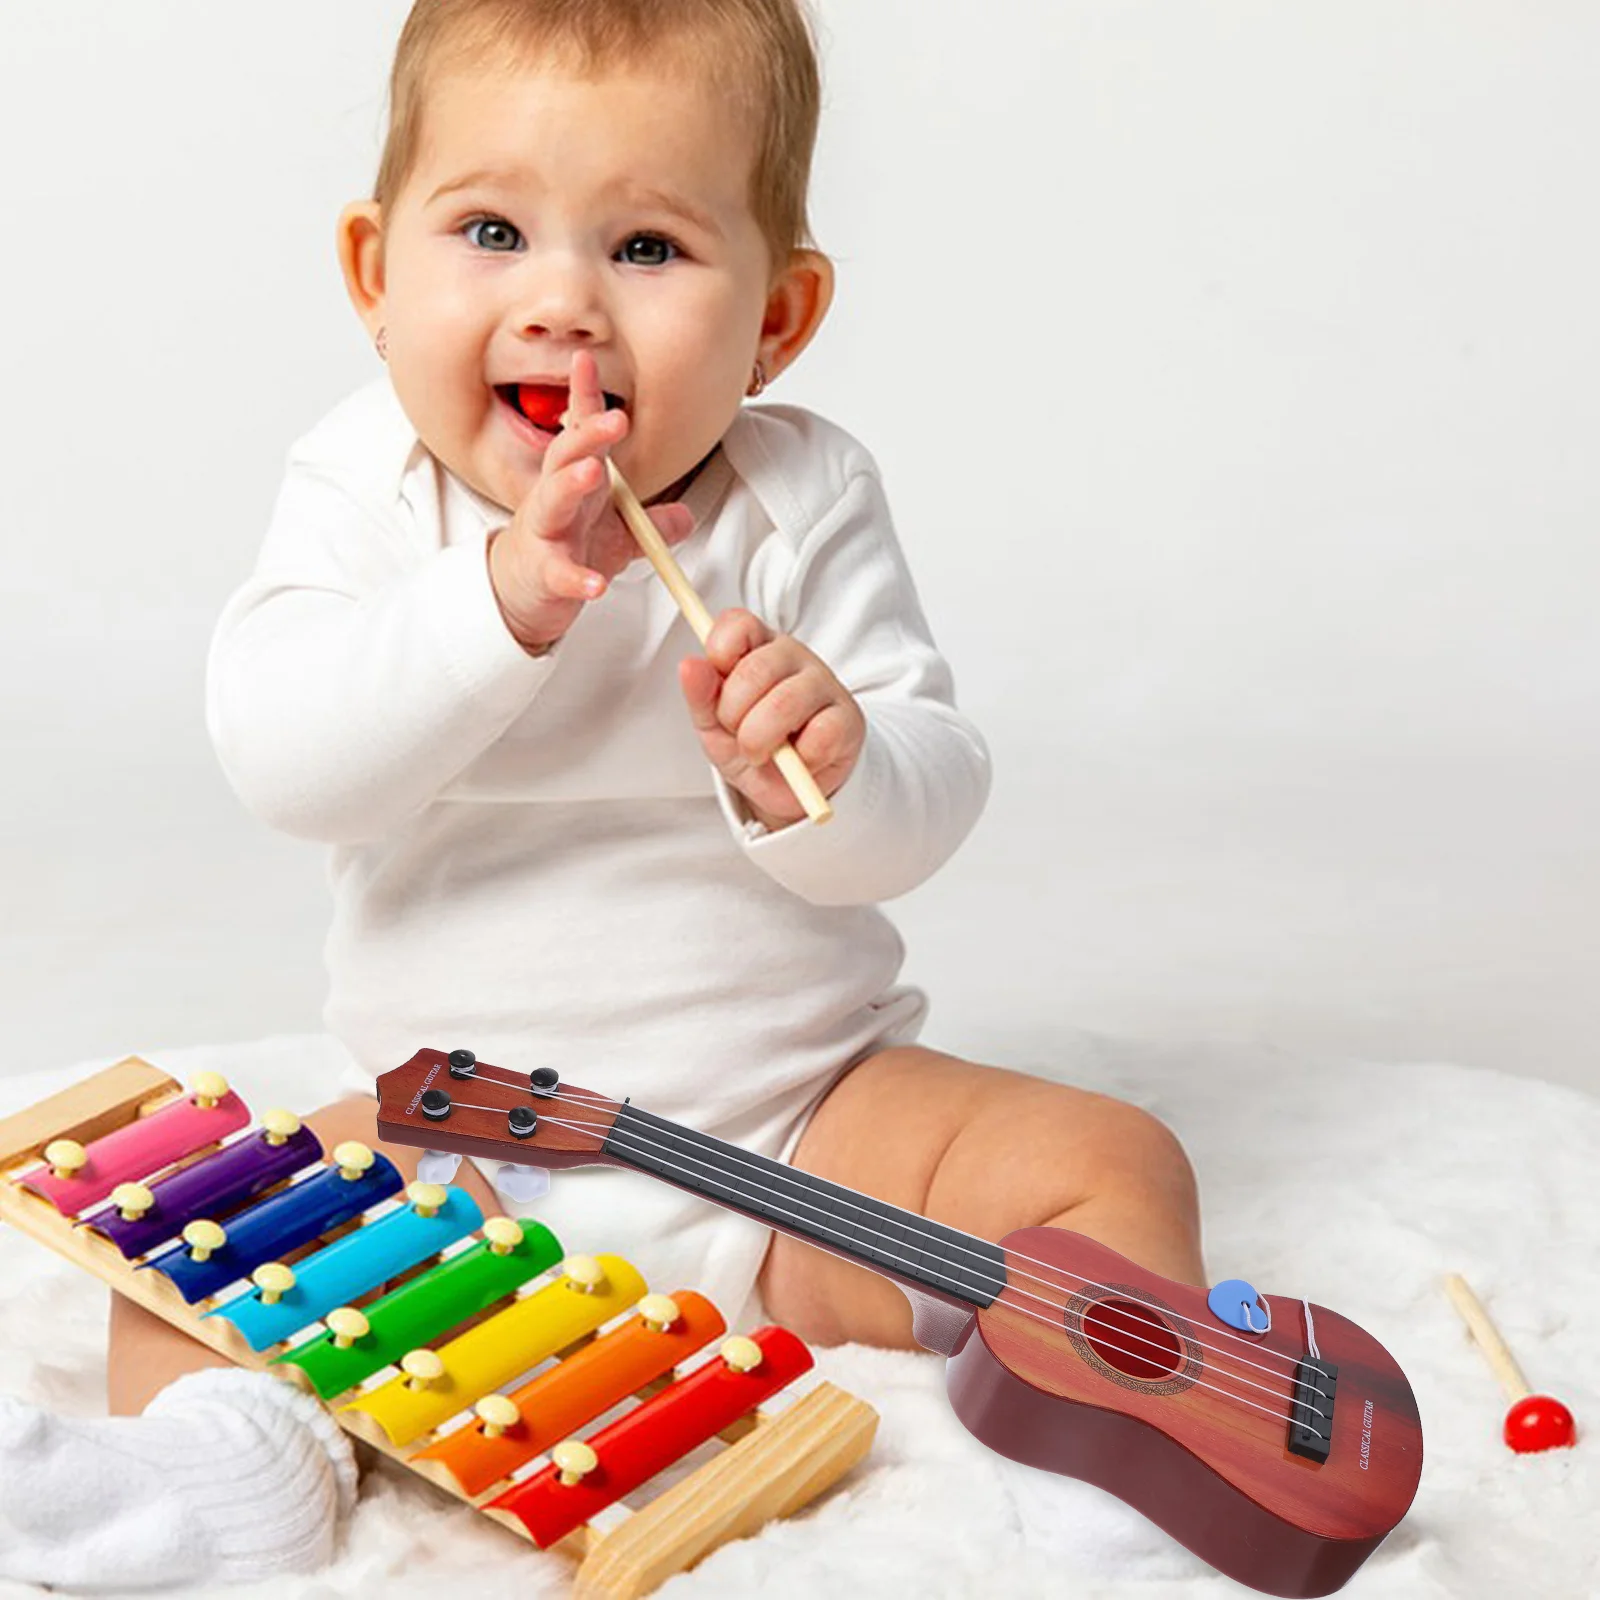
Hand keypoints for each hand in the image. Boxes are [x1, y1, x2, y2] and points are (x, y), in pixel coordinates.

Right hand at [487, 349, 694, 653]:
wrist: (522, 592)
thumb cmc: (564, 549)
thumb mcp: (615, 535)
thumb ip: (650, 524)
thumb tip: (688, 516)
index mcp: (575, 480)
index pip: (580, 432)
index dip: (584, 397)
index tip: (585, 360)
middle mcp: (555, 499)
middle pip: (566, 458)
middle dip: (588, 436)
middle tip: (616, 420)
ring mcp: (545, 534)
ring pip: (553, 502)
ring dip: (572, 485)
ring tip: (593, 473)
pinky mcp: (542, 573)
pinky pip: (559, 573)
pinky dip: (577, 578)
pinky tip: (596, 583)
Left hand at [679, 609, 865, 828]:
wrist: (787, 789)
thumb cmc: (752, 744)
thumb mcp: (713, 725)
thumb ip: (700, 695)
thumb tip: (690, 665)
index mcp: (756, 646)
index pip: (737, 624)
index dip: (719, 654)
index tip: (718, 687)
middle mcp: (792, 655)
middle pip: (754, 671)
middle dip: (733, 715)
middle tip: (738, 735)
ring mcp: (824, 683)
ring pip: (784, 703)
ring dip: (760, 740)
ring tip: (761, 754)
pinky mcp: (848, 718)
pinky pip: (819, 736)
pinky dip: (800, 759)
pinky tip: (798, 761)